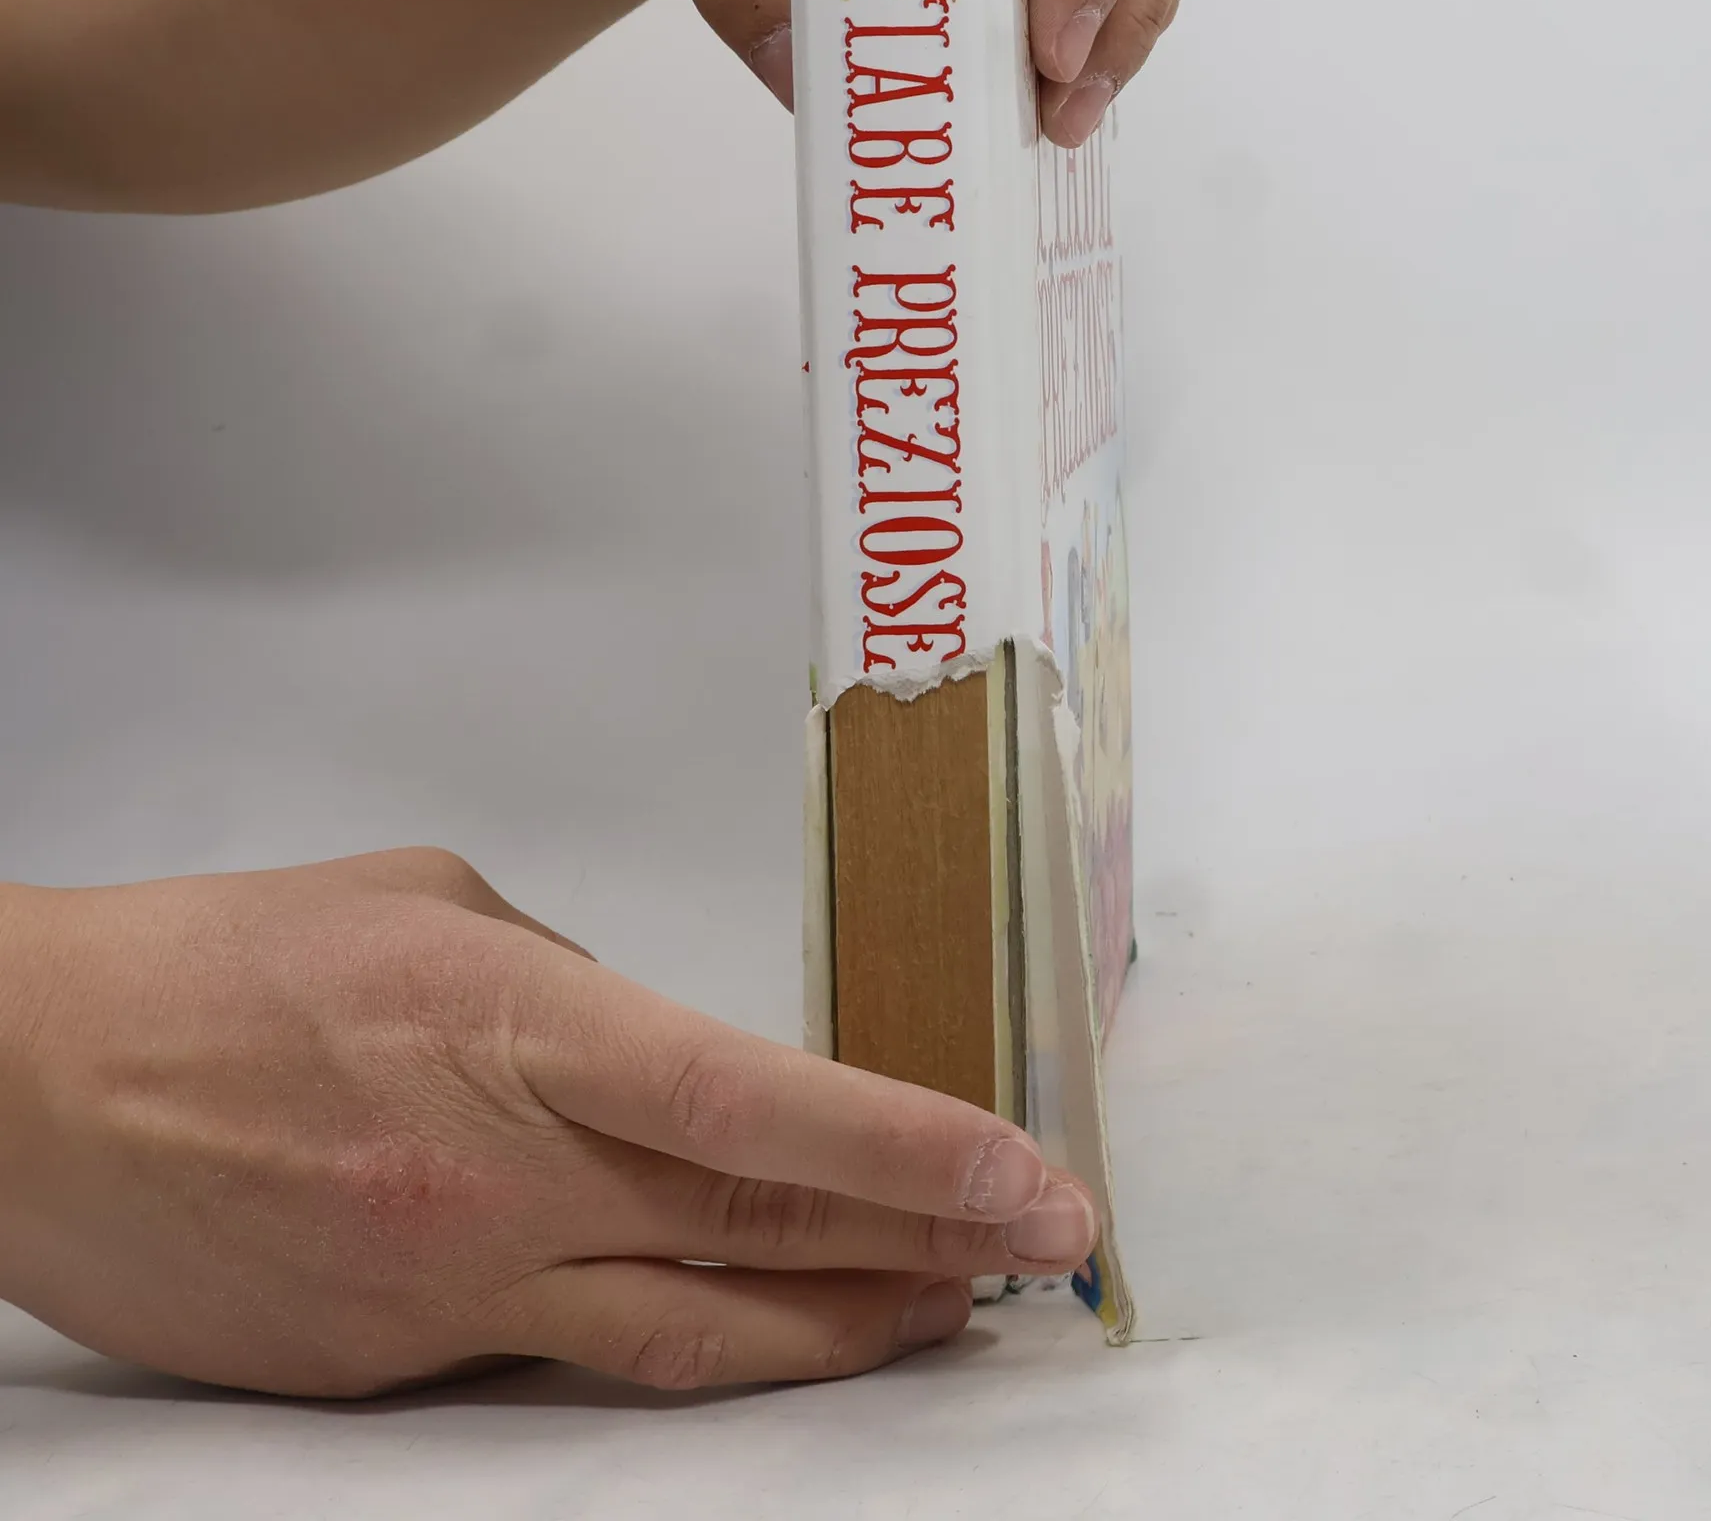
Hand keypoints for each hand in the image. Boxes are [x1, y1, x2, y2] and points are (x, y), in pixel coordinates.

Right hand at [0, 850, 1097, 1397]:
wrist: (36, 1086)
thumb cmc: (232, 961)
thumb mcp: (435, 910)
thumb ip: (576, 990)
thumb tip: (668, 1062)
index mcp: (519, 1033)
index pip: (762, 1107)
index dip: (916, 1154)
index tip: (1031, 1181)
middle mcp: (503, 1184)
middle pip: (760, 1237)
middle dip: (927, 1251)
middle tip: (1039, 1251)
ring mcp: (451, 1296)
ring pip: (694, 1342)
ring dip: (837, 1328)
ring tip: (941, 1312)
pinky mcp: (398, 1370)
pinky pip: (572, 1360)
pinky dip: (683, 1336)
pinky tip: (744, 1315)